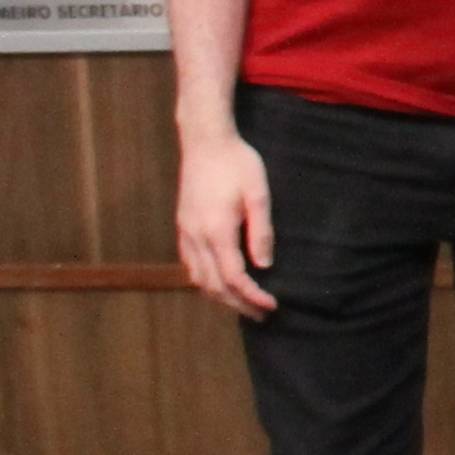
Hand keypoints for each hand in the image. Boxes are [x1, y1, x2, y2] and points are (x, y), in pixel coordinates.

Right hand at [176, 125, 277, 315]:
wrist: (205, 140)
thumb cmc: (236, 162)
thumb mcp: (258, 193)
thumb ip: (261, 231)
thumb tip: (264, 265)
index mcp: (217, 231)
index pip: (234, 277)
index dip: (253, 296)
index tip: (272, 305)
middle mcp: (196, 236)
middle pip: (214, 286)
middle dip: (238, 304)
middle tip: (262, 314)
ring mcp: (185, 232)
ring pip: (198, 279)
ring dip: (220, 297)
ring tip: (243, 304)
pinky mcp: (182, 226)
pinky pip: (189, 265)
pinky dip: (204, 281)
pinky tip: (219, 282)